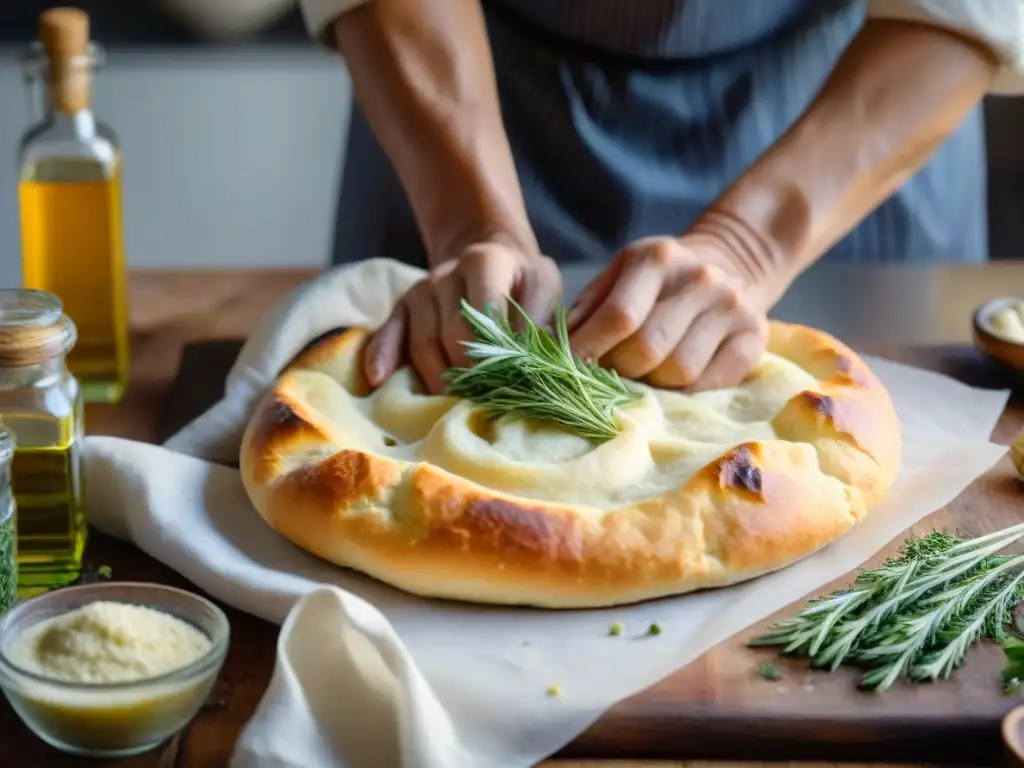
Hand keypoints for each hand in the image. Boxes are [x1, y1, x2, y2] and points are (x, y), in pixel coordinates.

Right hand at [364, 244, 561, 392]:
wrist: (488, 254)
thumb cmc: (521, 281)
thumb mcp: (544, 288)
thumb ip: (542, 322)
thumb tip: (536, 365)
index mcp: (484, 262)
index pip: (483, 316)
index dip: (493, 356)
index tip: (503, 385)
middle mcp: (446, 274)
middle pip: (451, 335)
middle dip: (467, 375)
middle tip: (482, 405)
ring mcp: (420, 292)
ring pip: (423, 344)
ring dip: (437, 381)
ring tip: (453, 408)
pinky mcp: (402, 308)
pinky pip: (388, 334)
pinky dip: (381, 356)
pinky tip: (379, 380)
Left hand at [566, 236, 770, 390]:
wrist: (730, 261)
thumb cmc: (658, 278)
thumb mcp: (619, 275)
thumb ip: (587, 308)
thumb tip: (549, 347)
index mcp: (657, 258)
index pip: (620, 316)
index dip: (589, 349)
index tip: (568, 368)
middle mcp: (700, 279)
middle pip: (647, 350)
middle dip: (619, 371)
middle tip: (609, 374)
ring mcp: (732, 307)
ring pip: (679, 372)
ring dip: (652, 383)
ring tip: (644, 373)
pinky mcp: (755, 337)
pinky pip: (711, 383)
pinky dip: (687, 391)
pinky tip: (674, 378)